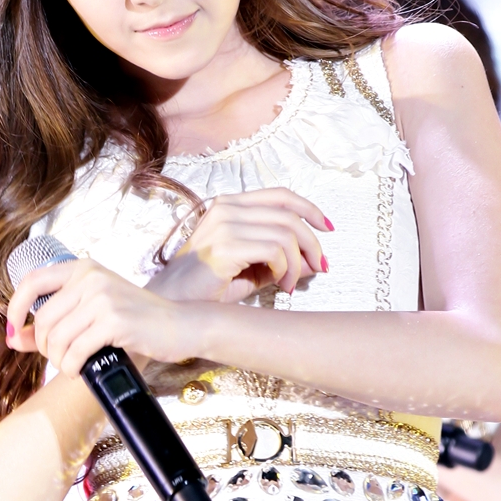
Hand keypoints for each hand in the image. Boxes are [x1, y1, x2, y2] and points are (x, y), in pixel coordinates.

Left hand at [6, 258, 184, 376]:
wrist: (181, 325)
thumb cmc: (137, 320)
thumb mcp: (94, 310)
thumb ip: (56, 320)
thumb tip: (14, 337)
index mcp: (83, 268)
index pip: (32, 281)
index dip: (14, 308)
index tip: (14, 331)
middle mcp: (90, 278)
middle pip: (42, 319)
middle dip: (43, 347)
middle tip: (59, 357)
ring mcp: (102, 299)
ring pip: (56, 338)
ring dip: (59, 361)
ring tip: (72, 365)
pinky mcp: (114, 322)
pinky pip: (75, 352)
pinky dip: (72, 368)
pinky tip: (81, 370)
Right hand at [146, 187, 331, 303]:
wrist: (174, 304)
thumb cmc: (207, 289)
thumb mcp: (253, 271)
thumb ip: (283, 263)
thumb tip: (318, 262)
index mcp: (229, 206)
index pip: (279, 195)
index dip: (309, 209)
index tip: (327, 229)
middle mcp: (226, 209)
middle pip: (289, 215)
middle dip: (312, 243)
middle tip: (319, 267)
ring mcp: (224, 225)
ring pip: (285, 234)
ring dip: (298, 264)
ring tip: (290, 285)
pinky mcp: (225, 247)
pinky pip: (274, 251)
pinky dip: (286, 270)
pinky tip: (280, 284)